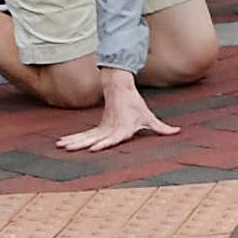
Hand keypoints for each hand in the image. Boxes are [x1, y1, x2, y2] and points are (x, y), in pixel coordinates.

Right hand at [56, 69, 177, 153]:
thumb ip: (161, 127)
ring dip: (73, 141)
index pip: (112, 138)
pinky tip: (62, 143)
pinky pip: (84, 134)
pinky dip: (73, 138)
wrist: (121, 89)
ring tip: (60, 146)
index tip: (93, 149)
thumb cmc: (136, 105)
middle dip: (80, 144)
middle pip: (93, 138)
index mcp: (122, 128)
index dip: (103, 144)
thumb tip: (177, 131)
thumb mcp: (149, 118)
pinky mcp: (98, 126)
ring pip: (86, 136)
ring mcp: (102, 127)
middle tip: (68, 148)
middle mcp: (110, 129)